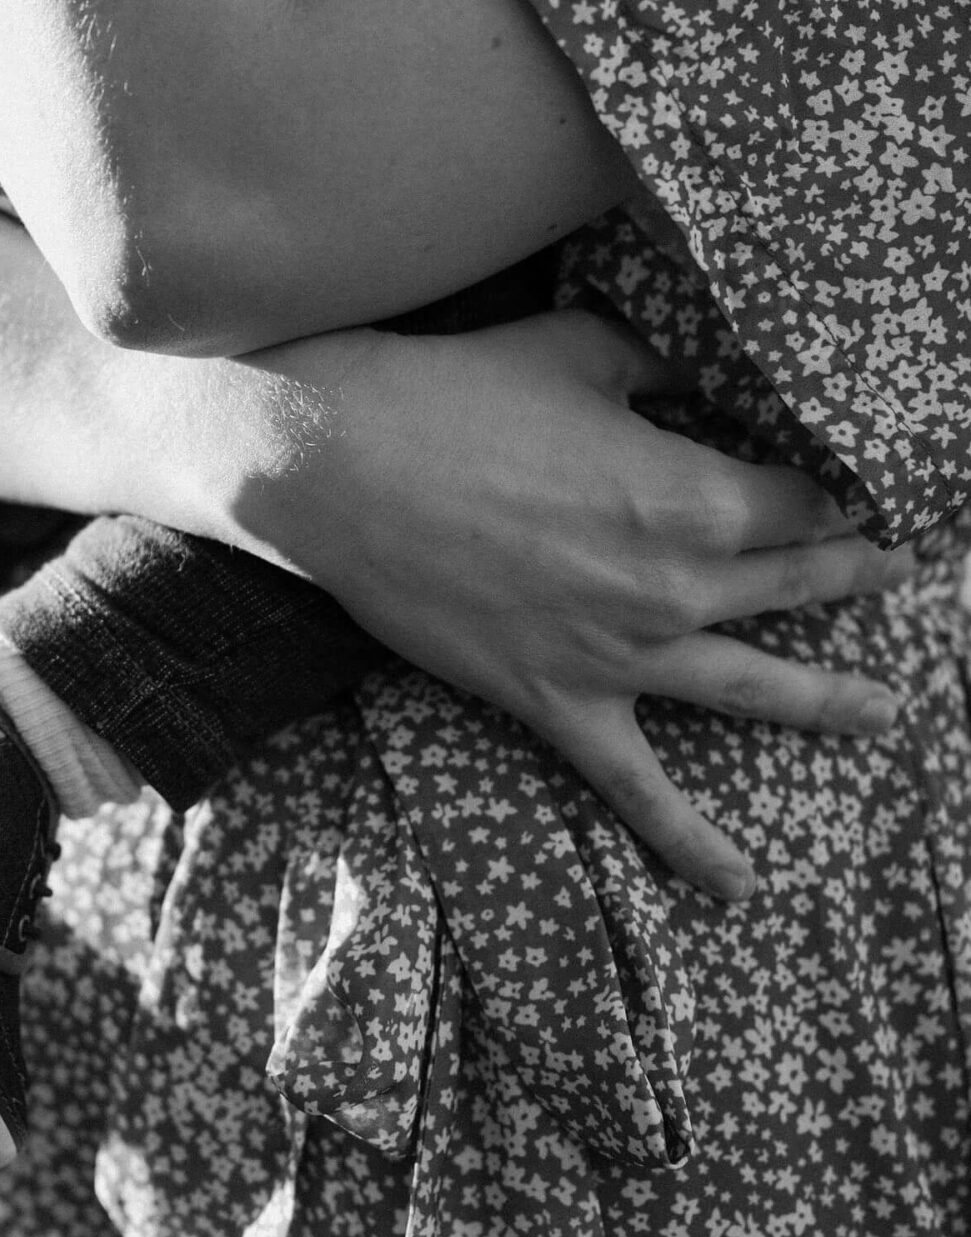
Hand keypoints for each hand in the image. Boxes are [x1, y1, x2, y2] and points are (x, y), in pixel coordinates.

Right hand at [227, 311, 907, 902]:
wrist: (337, 464)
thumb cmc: (460, 393)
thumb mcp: (586, 351)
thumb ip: (669, 368)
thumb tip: (712, 377)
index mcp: (695, 494)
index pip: (806, 500)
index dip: (842, 491)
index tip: (865, 489)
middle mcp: (676, 585)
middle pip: (799, 584)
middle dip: (858, 573)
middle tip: (898, 570)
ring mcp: (620, 654)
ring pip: (755, 689)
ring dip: (832, 701)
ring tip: (886, 711)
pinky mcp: (557, 702)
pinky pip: (637, 790)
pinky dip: (692, 844)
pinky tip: (742, 885)